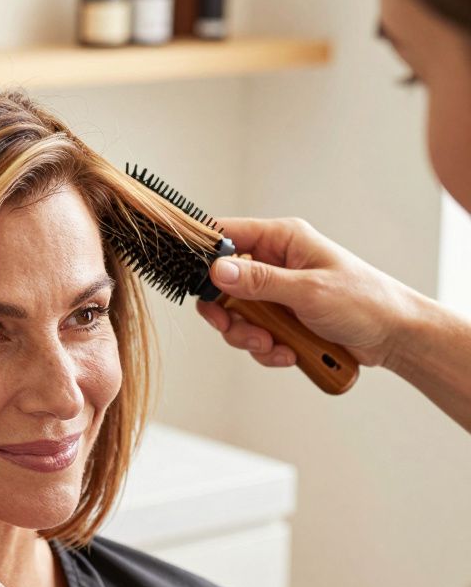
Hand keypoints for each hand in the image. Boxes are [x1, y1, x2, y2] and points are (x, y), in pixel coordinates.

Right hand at [194, 217, 420, 368]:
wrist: (394, 337)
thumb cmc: (365, 301)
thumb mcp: (309, 290)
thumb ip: (260, 282)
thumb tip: (217, 271)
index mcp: (282, 239)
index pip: (226, 233)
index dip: (203, 253)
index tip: (192, 279)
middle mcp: (274, 262)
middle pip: (222, 282)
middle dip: (227, 312)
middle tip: (230, 326)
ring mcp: (276, 292)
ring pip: (235, 314)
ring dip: (247, 336)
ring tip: (273, 346)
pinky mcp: (281, 318)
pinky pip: (253, 334)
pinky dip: (266, 349)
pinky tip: (289, 353)